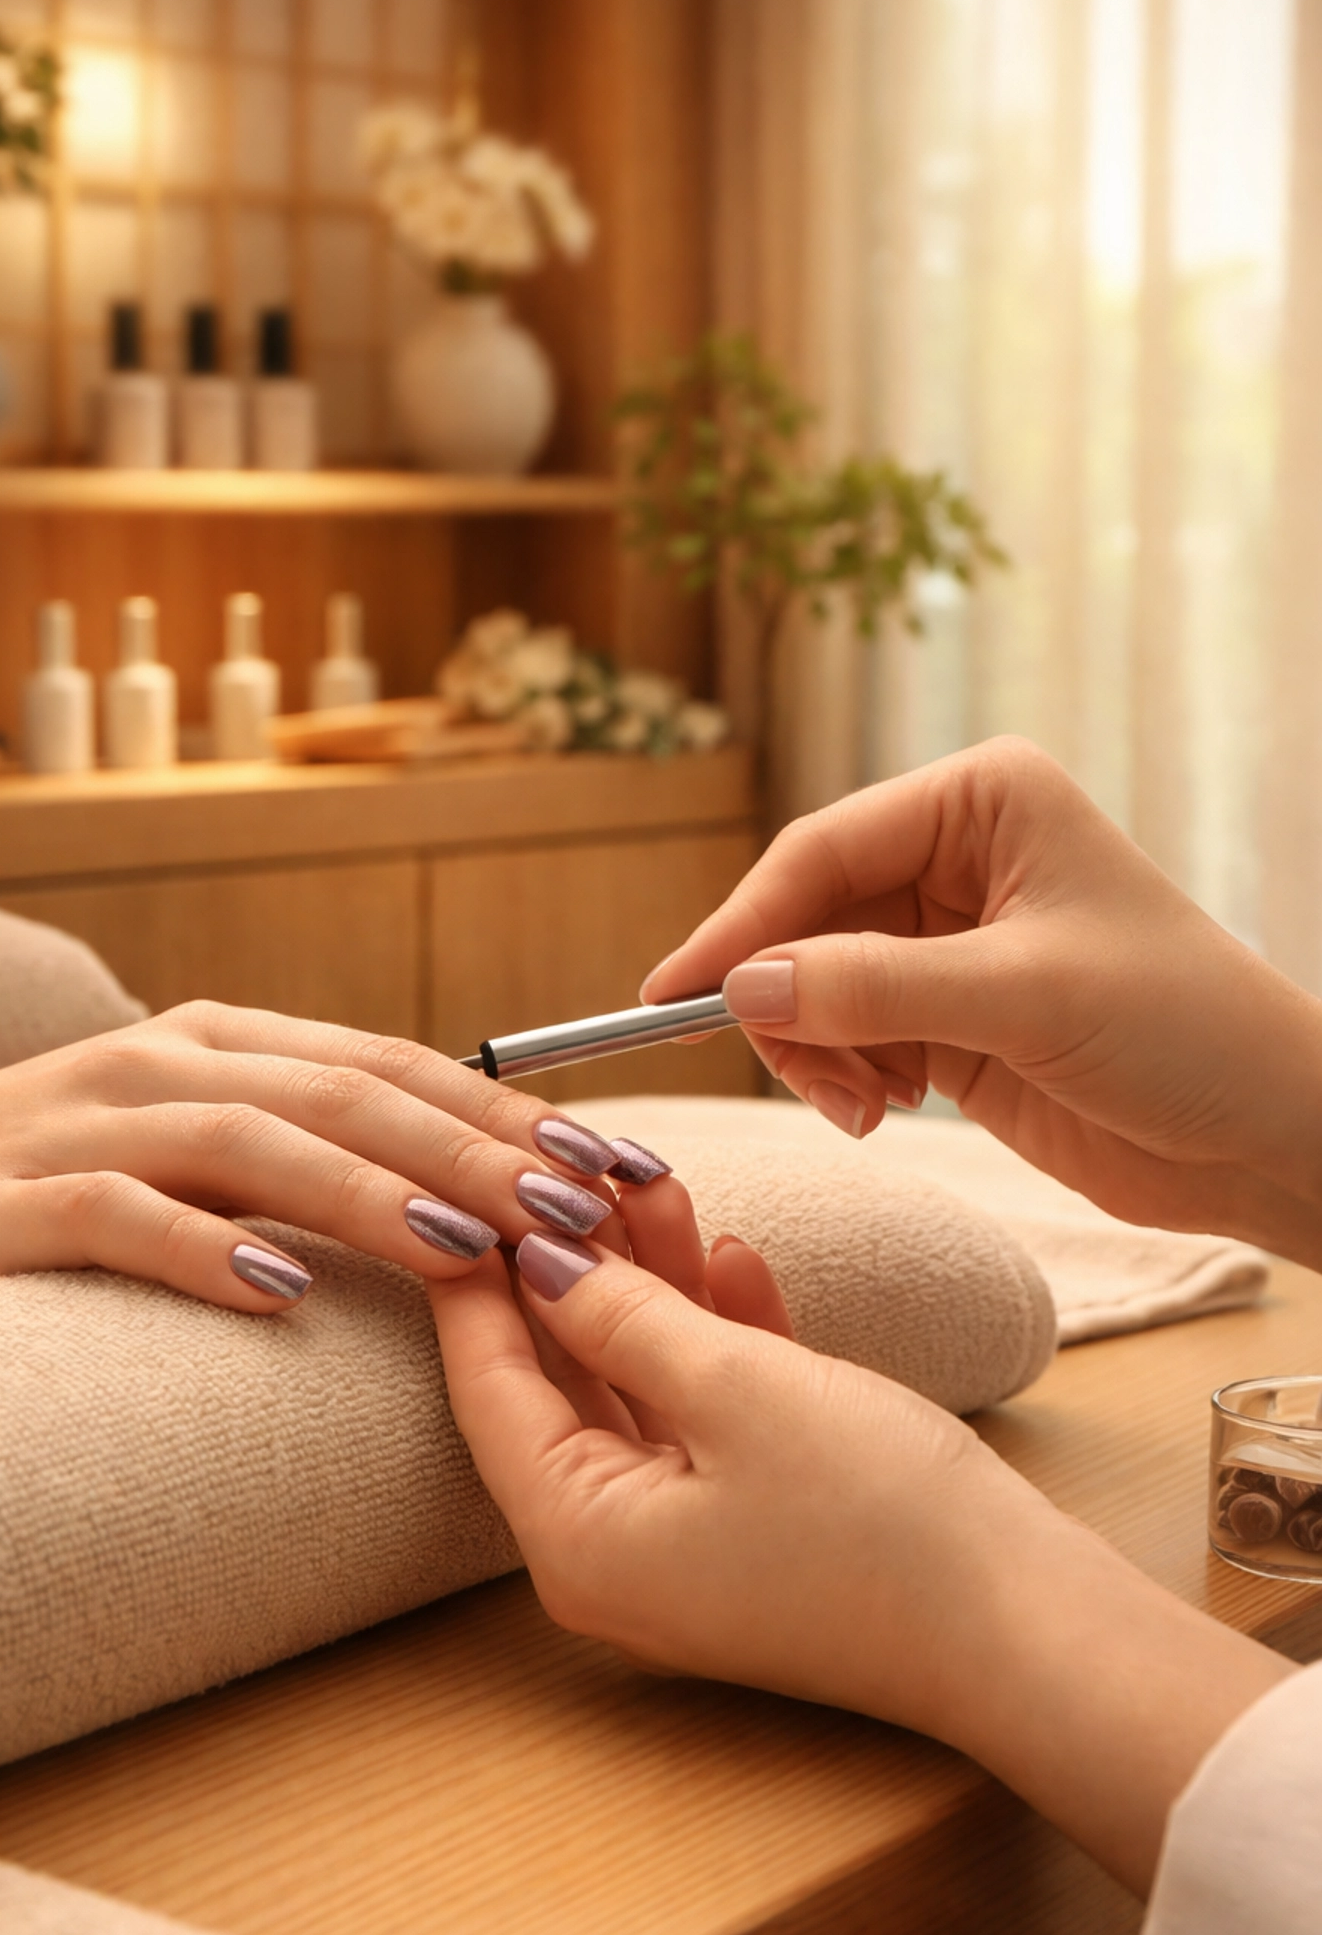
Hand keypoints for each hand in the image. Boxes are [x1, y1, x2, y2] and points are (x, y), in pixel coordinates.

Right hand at [0, 1001, 678, 1309]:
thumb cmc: (28, 1191)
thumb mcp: (171, 1143)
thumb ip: (292, 1148)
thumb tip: (451, 1191)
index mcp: (219, 1044)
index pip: (396, 1066)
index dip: (517, 1115)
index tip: (621, 1168)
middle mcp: (162, 1064)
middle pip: (350, 1095)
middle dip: (485, 1151)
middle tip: (590, 1212)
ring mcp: (82, 1128)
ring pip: (256, 1142)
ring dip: (376, 1193)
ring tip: (475, 1247)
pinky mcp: (6, 1206)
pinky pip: (120, 1218)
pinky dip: (205, 1249)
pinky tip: (281, 1292)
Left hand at [432, 1215, 1288, 1896]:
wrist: (1028, 1628)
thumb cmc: (878, 1521)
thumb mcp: (737, 1388)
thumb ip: (623, 1315)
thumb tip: (537, 1258)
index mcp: (575, 1538)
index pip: (488, 1385)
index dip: (476, 1275)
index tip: (473, 1183)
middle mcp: (610, 1554)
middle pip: (561, 1382)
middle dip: (575, 1265)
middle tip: (578, 1166)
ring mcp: (684, 1546)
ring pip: (638, 1387)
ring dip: (650, 1287)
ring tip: (656, 1182)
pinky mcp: (752, 1530)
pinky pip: (703, 1418)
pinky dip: (713, 1339)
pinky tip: (728, 1257)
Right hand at [642, 736, 1321, 1263]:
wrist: (1265, 1134)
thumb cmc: (1183, 1031)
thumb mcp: (1023, 997)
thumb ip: (874, 988)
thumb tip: (741, 986)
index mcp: (982, 801)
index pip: (821, 850)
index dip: (740, 925)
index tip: (671, 994)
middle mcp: (957, 856)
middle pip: (803, 919)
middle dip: (788, 1002)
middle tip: (810, 1079)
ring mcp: (948, 939)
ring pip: (812, 983)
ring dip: (816, 1050)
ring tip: (868, 1106)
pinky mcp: (947, 1016)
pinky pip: (846, 1033)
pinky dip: (843, 1075)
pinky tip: (887, 1107)